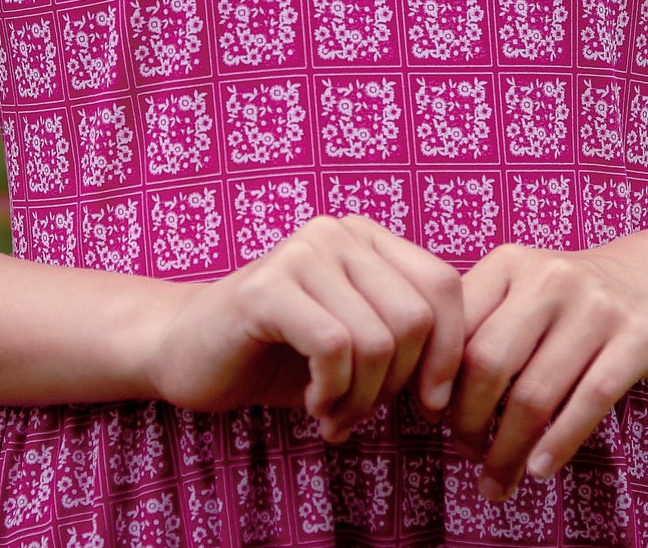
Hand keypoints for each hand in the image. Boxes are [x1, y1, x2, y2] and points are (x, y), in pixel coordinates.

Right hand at [141, 213, 467, 442]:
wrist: (186, 351)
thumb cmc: (279, 353)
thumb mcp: (357, 342)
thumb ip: (406, 339)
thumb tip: (461, 378)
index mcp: (367, 238)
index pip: (443, 285)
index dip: (449, 351)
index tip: (429, 402)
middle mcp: (337, 233)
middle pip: (416, 317)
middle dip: (399, 384)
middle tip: (363, 411)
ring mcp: (301, 254)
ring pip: (377, 340)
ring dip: (362, 399)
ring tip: (336, 414)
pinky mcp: (267, 288)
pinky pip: (335, 347)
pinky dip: (333, 392)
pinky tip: (315, 403)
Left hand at [442, 227, 647, 500]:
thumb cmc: (573, 302)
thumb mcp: (523, 292)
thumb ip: (479, 326)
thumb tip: (426, 397)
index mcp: (509, 264)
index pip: (455, 329)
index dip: (436, 380)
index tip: (430, 417)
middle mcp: (549, 278)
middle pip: (488, 363)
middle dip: (468, 421)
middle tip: (465, 451)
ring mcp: (596, 307)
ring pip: (536, 392)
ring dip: (509, 449)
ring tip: (497, 479)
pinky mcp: (638, 338)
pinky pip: (590, 400)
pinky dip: (559, 443)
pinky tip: (539, 469)